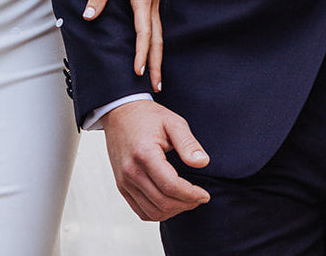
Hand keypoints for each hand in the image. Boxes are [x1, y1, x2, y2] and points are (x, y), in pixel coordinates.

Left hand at [84, 0, 162, 90]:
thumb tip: (88, 17)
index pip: (143, 33)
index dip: (141, 54)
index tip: (139, 73)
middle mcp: (152, 2)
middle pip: (157, 39)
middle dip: (157, 64)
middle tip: (157, 87)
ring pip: (159, 32)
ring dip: (157, 53)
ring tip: (156, 73)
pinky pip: (156, 23)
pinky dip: (155, 39)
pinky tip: (151, 46)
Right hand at [102, 100, 209, 220]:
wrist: (120, 113)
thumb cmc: (147, 116)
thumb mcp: (172, 122)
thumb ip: (188, 143)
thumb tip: (203, 162)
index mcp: (144, 154)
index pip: (171, 186)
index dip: (191, 194)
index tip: (205, 194)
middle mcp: (131, 171)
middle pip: (163, 202)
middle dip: (186, 204)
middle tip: (199, 197)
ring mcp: (124, 181)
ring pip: (152, 212)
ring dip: (174, 211)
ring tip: (187, 200)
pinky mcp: (122, 186)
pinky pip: (141, 211)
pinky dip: (159, 212)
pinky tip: (171, 202)